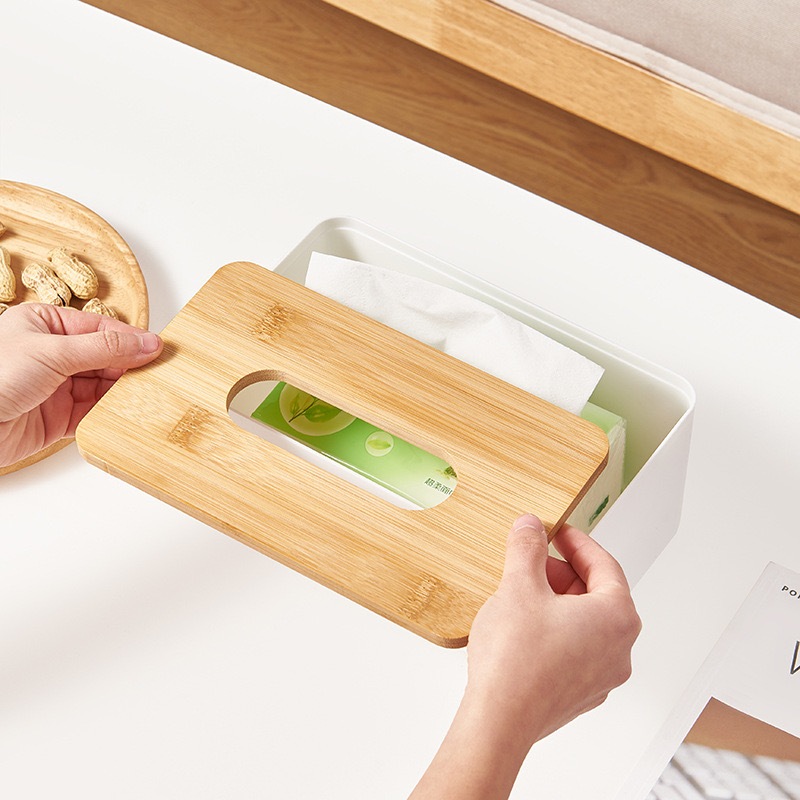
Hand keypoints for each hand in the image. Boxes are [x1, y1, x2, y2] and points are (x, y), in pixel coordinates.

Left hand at [0, 303, 162, 467]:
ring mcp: (56, 387)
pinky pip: (94, 413)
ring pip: (102, 387)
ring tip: (149, 394)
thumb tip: (146, 343)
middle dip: (130, 366)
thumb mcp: (53, 352)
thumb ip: (104, 348)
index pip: (100, 329)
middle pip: (105, 358)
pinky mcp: (58, 418)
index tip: (159, 349)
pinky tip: (126, 413)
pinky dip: (111, 414)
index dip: (130, 339)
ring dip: (123, 392)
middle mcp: (52, 355)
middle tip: (160, 373)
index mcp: (45, 325)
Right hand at [409, 514, 640, 799]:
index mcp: (616, 617)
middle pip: (597, 595)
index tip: (558, 531)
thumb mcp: (519, 585)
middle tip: (533, 559)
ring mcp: (601, 677)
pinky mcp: (579, 695)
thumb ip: (527, 547)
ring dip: (558, 601)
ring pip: (585, 624)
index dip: (578, 543)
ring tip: (523, 591)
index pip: (605, 565)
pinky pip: (574, 650)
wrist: (499, 721)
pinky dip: (554, 630)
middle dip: (563, 572)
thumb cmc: (516, 658)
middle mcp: (619, 649)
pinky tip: (522, 626)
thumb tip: (530, 525)